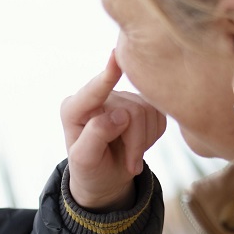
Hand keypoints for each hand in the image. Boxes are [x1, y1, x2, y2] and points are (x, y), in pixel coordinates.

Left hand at [61, 50, 165, 210]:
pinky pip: (159, 114)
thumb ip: (96, 136)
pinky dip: (154, 134)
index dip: (108, 75)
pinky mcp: (140, 103)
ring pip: (148, 111)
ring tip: (131, 156)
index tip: (115, 55)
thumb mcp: (85, 160)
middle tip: (130, 165)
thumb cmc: (90, 170)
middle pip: (132, 110)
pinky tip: (140, 144)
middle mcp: (99, 97)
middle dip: (136, 142)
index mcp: (75, 108)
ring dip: (145, 141)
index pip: (94, 91)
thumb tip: (121, 115)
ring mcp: (121, 98)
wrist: (105, 177)